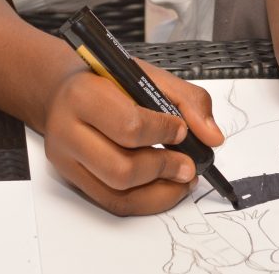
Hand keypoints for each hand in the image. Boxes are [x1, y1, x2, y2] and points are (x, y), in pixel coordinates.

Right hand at [41, 61, 223, 215]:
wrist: (66, 91)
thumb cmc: (109, 82)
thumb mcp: (149, 76)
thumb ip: (188, 100)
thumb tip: (212, 136)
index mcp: (84, 95)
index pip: (128, 125)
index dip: (163, 132)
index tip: (182, 130)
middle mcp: (67, 130)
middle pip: (121, 169)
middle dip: (164, 169)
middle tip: (188, 165)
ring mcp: (66, 160)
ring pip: (117, 193)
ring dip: (160, 191)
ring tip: (183, 178)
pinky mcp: (73, 180)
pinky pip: (112, 203)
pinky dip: (147, 201)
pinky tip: (166, 188)